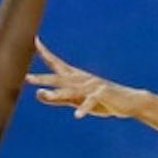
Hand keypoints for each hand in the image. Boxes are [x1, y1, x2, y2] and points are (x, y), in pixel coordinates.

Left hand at [26, 40, 146, 118]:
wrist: (129, 102)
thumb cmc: (102, 101)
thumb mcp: (76, 101)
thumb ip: (58, 99)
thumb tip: (38, 94)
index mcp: (75, 78)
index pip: (57, 64)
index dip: (46, 53)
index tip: (35, 41)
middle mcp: (82, 79)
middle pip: (60, 77)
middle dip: (44, 78)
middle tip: (28, 78)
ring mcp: (93, 86)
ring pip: (72, 89)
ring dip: (59, 93)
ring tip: (46, 95)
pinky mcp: (103, 94)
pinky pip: (91, 101)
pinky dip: (84, 108)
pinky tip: (77, 115)